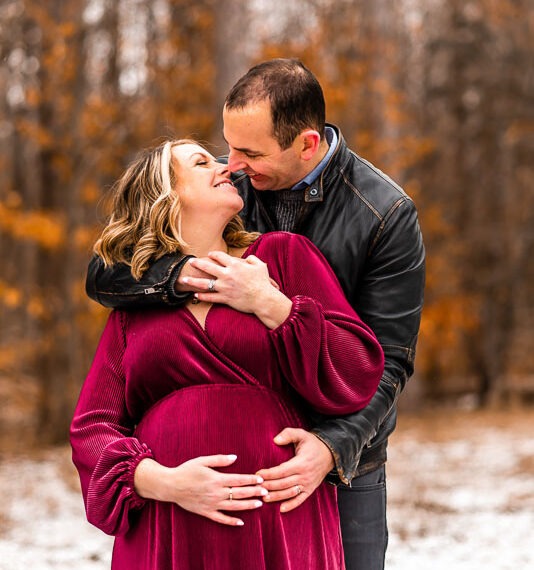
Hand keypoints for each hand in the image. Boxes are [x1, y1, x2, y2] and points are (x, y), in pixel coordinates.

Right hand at [134, 454, 266, 525]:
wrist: (171, 485)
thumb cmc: (187, 470)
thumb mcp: (203, 460)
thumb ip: (220, 459)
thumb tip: (235, 457)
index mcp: (217, 479)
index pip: (238, 480)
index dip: (251, 479)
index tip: (261, 479)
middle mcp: (216, 492)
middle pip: (239, 493)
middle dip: (254, 492)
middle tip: (266, 492)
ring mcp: (212, 504)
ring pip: (233, 506)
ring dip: (247, 505)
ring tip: (259, 504)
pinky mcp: (206, 512)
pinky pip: (221, 519)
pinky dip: (231, 521)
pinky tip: (241, 522)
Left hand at [181, 251, 291, 328]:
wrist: (263, 299)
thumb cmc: (263, 283)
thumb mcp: (260, 266)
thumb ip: (252, 259)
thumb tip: (247, 258)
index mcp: (235, 265)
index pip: (220, 256)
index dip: (214, 254)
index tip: (209, 254)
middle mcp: (227, 275)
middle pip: (208, 267)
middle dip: (198, 263)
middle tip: (190, 261)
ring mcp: (224, 287)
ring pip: (205, 283)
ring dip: (193, 281)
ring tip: (184, 279)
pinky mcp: (225, 298)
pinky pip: (210, 297)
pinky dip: (202, 296)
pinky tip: (195, 295)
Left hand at [255, 428, 334, 512]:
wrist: (330, 454)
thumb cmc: (313, 443)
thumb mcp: (302, 434)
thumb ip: (288, 434)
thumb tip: (275, 440)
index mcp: (301, 462)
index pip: (281, 471)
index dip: (269, 474)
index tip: (257, 475)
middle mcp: (305, 475)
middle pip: (283, 483)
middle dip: (269, 486)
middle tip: (256, 487)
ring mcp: (308, 484)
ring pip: (289, 493)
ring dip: (276, 496)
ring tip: (263, 498)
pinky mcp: (310, 489)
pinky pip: (300, 499)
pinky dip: (291, 505)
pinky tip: (281, 509)